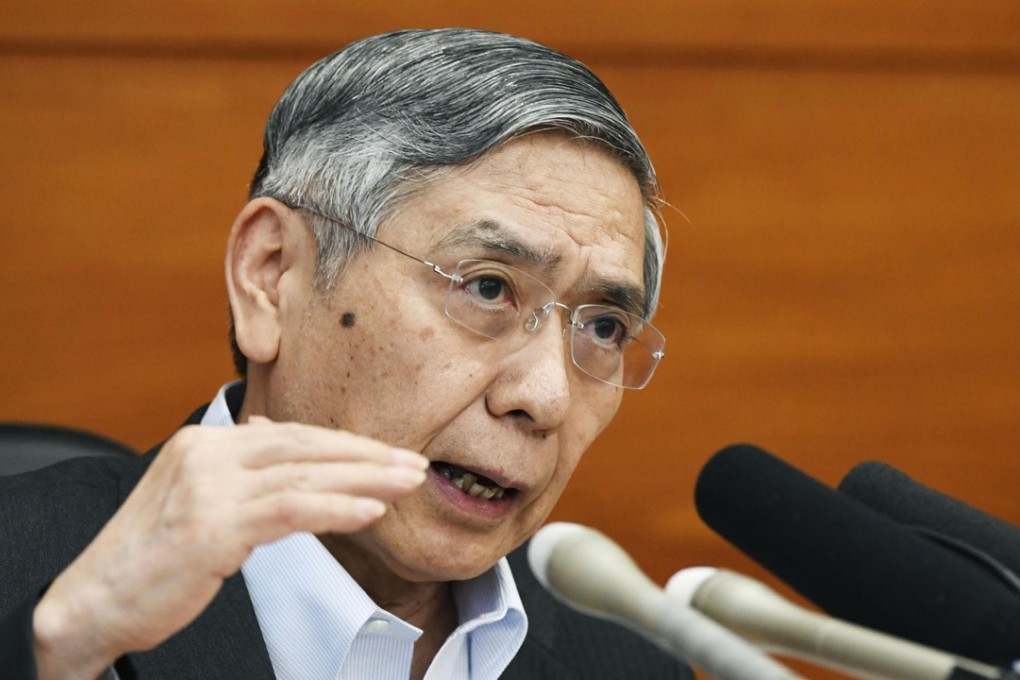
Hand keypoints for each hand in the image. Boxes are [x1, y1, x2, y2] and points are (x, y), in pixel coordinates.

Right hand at [31, 419, 428, 679]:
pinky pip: (289, 509)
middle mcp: (207, 452)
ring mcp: (207, 487)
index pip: (293, 435)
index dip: (347, 445)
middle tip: (414, 465)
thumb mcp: (195, 495)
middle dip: (367, 456)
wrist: (92, 602)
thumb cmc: (151, 556)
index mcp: (206, 442)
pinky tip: (370, 511)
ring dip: (364, 479)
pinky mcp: (212, 526)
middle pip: (305, 446)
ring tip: (408, 485)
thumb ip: (238, 461)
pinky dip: (336, 507)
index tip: (390, 456)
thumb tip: (278, 428)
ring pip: (305, 474)